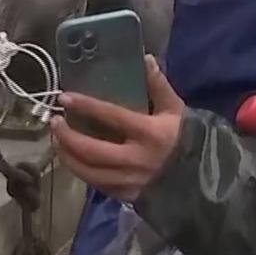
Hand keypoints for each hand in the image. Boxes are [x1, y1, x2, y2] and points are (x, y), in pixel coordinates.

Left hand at [49, 55, 185, 202]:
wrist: (201, 178)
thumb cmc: (186, 139)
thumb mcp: (176, 110)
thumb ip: (158, 85)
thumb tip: (145, 58)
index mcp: (148, 133)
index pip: (111, 117)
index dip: (86, 106)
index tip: (65, 98)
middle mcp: (135, 159)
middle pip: (90, 150)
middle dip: (67, 136)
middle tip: (54, 122)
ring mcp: (129, 180)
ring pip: (88, 171)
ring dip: (67, 155)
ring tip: (57, 140)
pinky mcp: (126, 196)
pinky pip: (96, 184)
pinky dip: (80, 170)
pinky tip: (73, 159)